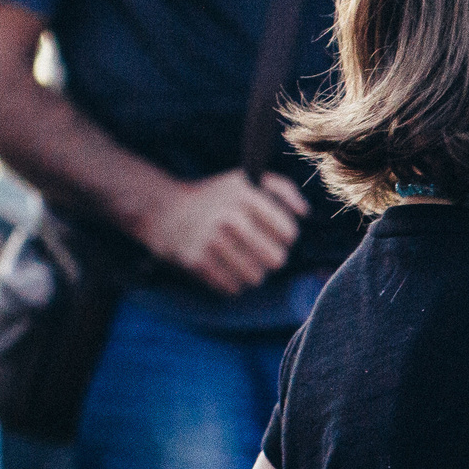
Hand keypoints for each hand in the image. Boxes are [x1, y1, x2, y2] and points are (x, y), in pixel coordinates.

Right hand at [138, 171, 309, 294]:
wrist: (164, 210)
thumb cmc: (216, 198)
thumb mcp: (245, 180)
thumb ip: (282, 189)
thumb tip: (304, 212)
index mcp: (245, 195)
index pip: (288, 232)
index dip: (286, 237)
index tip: (275, 233)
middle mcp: (228, 217)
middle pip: (277, 259)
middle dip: (272, 258)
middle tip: (259, 250)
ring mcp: (211, 240)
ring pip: (256, 277)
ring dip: (252, 272)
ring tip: (239, 258)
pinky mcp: (196, 261)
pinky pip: (233, 287)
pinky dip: (232, 282)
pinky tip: (222, 266)